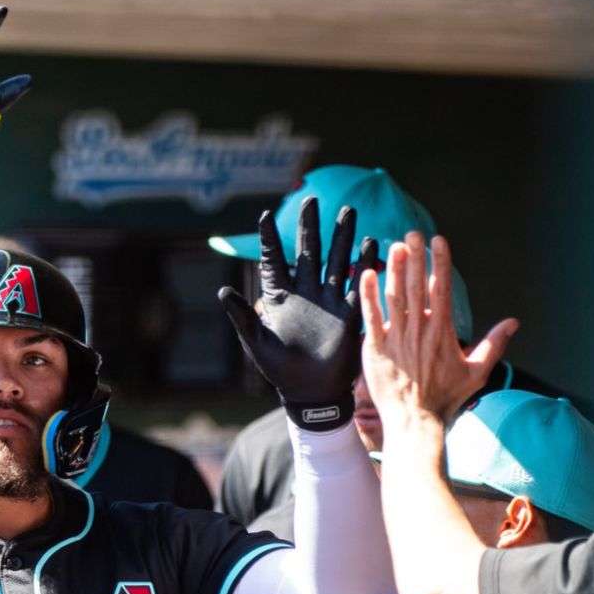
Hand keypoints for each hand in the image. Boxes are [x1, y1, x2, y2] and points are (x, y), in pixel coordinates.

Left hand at [219, 198, 377, 426]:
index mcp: (279, 297)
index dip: (269, 239)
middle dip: (310, 227)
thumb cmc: (279, 370)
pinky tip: (371, 244)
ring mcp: (328, 300)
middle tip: (312, 200)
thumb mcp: (256, 342)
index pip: (273, 261)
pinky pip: (356, 284)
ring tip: (348, 211)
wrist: (311, 392)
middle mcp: (305, 293)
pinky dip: (364, 264)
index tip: (265, 215)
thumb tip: (222, 290)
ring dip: (342, 237)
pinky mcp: (348, 312)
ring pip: (336, 260)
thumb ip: (241, 316)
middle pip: (308, 252)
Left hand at [361, 233, 517, 428]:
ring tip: (394, 246)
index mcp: (443, 331)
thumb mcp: (477, 372)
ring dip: (394, 269)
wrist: (415, 421)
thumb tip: (513, 322)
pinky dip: (368, 295)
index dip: (440, 262)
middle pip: (417, 286)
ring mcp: (396, 338)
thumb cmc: (446, 398)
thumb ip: (494, 344)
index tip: (438, 240)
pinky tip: (366, 274)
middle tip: (413, 232)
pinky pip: (370, 317)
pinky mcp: (375, 348)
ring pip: (394, 296)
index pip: (442, 288)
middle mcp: (419, 329)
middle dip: (415, 257)